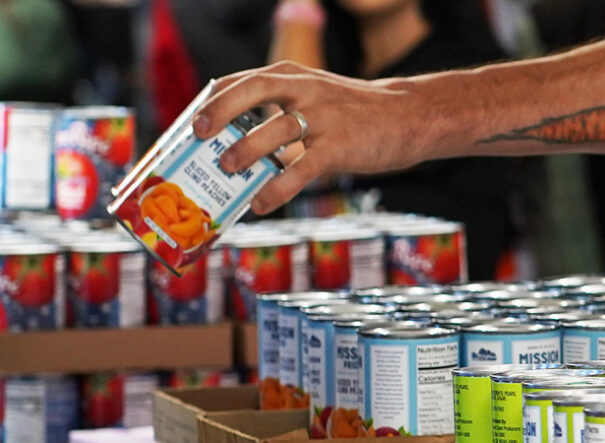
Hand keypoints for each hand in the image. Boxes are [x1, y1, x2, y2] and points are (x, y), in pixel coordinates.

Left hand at [195, 62, 424, 214]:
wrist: (411, 117)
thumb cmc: (357, 114)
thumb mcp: (318, 97)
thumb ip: (282, 112)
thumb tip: (236, 146)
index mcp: (295, 77)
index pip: (243, 80)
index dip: (213, 100)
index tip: (193, 122)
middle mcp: (307, 90)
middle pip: (253, 92)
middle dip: (221, 112)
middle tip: (200, 135)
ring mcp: (325, 117)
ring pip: (276, 130)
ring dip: (246, 151)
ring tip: (228, 169)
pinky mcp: (340, 147)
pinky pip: (301, 169)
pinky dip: (278, 188)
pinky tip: (263, 203)